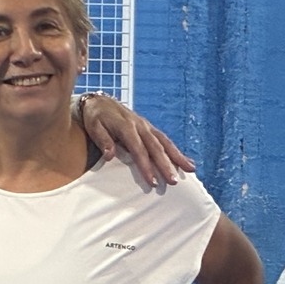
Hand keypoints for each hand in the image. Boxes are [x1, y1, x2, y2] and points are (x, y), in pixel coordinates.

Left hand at [78, 93, 194, 187]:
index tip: (153, 182)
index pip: (139, 150)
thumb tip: (109, 155)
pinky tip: (185, 160)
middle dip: (166, 165)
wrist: (99, 101)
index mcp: (127, 127)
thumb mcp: (93, 127)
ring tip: (191, 170)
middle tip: (174, 181)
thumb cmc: (95, 117)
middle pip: (156, 148)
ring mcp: (147, 126)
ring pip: (165, 142)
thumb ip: (103, 140)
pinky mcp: (149, 128)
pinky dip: (176, 150)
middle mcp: (141, 126)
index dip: (146, 167)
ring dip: (178, 157)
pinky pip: (165, 139)